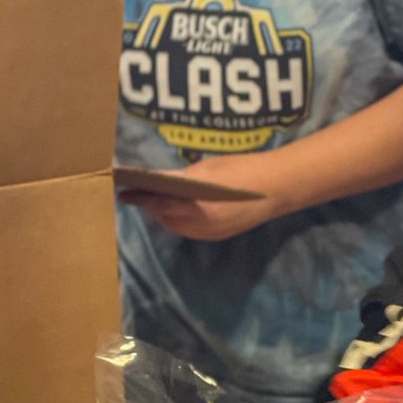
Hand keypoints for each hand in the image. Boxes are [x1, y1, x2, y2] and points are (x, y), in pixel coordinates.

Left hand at [119, 155, 282, 240]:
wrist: (278, 187)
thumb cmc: (245, 168)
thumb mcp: (211, 166)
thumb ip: (185, 176)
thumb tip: (162, 180)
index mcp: (198, 200)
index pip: (160, 200)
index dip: (140, 196)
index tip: (124, 191)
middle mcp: (201, 221)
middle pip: (165, 216)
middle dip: (150, 205)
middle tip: (139, 193)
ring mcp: (210, 232)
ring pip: (176, 227)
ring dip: (162, 215)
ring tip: (155, 201)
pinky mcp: (219, 236)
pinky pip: (189, 231)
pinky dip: (177, 221)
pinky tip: (177, 211)